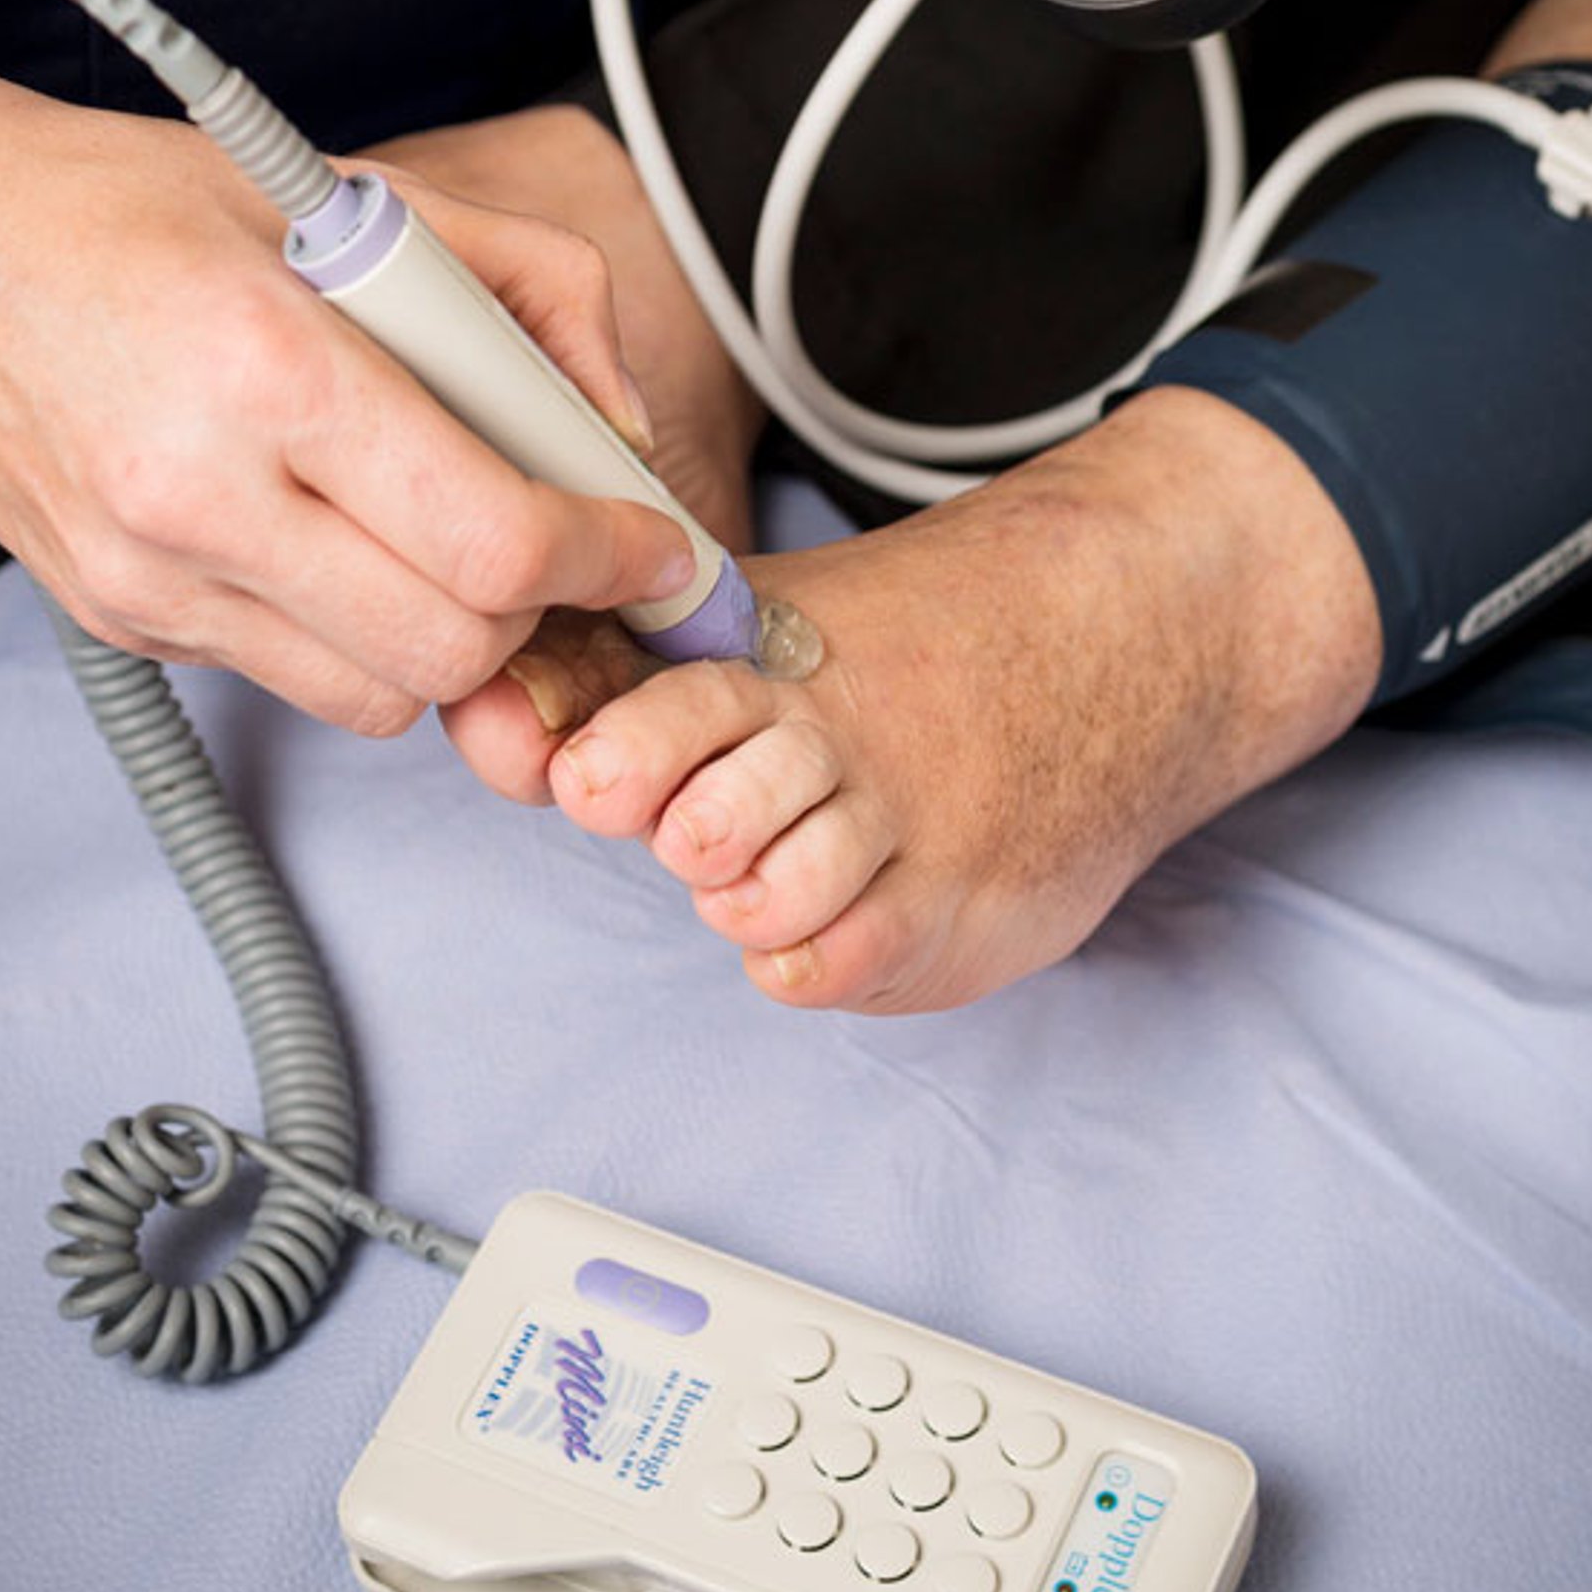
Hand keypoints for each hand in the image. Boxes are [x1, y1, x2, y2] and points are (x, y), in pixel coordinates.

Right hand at [0, 0, 699, 735]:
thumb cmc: (135, 207)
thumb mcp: (356, 190)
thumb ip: (528, 288)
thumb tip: (615, 421)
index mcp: (270, 369)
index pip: (494, 540)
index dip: (607, 556)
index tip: (649, 543)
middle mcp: (202, 497)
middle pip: (453, 647)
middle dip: (539, 610)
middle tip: (558, 546)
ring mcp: (151, 578)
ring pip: (379, 694)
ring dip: (446, 637)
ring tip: (441, 541)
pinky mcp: (121, 621)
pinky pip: (291, 677)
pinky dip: (351, 634)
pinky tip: (332, 538)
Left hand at [445, 390, 1381, 1011]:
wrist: (1103, 648)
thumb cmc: (888, 663)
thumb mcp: (763, 627)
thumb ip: (630, 664)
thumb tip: (487, 702)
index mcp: (763, 667)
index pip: (651, 718)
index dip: (609, 761)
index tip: (592, 781)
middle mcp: (827, 743)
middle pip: (702, 824)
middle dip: (685, 838)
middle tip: (705, 828)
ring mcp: (898, 824)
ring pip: (764, 903)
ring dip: (747, 899)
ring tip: (779, 862)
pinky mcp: (956, 902)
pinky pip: (837, 965)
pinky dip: (803, 955)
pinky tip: (823, 914)